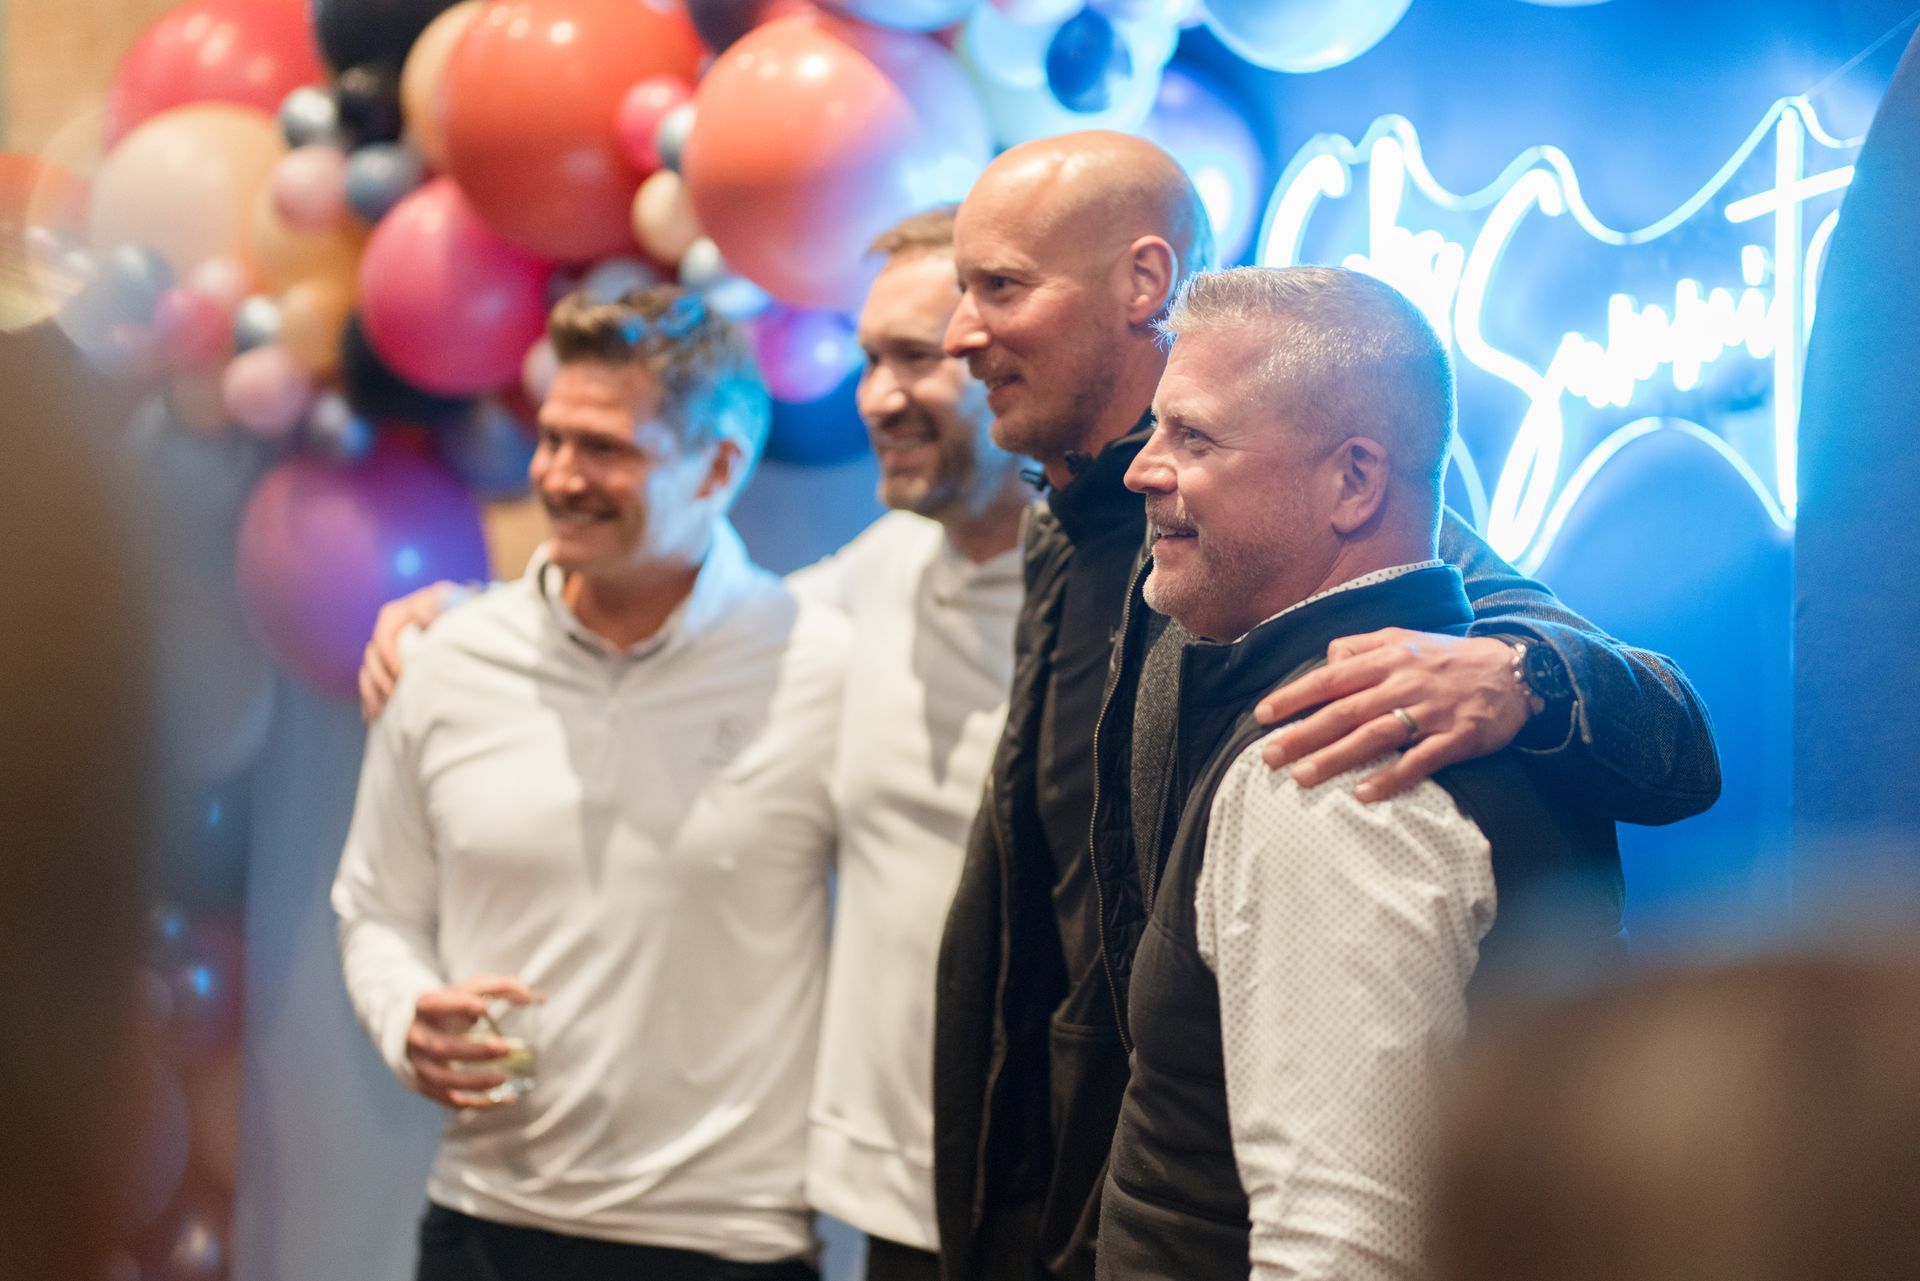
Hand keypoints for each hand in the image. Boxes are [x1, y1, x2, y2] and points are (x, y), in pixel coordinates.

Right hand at [359, 581, 460, 720]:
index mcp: (409, 608)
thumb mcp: (460, 607)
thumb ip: (442, 607)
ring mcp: (393, 643)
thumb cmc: (472, 616)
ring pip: (369, 667)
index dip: (389, 653)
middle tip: (394, 696)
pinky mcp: (394, 661)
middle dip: (381, 676)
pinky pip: (372, 679)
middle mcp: (396, 624)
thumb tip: (419, 613)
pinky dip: (371, 695)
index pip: (386, 630)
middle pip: (374, 651)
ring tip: (381, 710)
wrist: (482, 625)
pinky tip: (372, 714)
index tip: (402, 674)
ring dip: (372, 689)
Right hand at [405, 976, 540, 1109]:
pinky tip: (504, 1099)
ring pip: (441, 1079)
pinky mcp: (425, 1084)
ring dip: (473, 1082)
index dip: (456, 1007)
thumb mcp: (466, 990)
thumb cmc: (449, 1006)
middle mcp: (416, 1037)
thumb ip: (498, 987)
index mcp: (424, 1007)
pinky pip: (449, 1099)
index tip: (482, 1008)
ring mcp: (418, 1063)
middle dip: (474, 1051)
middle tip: (506, 1048)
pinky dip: (477, 1102)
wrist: (412, 1028)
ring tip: (503, 1078)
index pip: (435, 1004)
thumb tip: (527, 997)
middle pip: (439, 1048)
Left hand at [1254, 629, 1531, 802]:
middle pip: (1344, 711)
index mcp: (1387, 658)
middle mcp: (1403, 683)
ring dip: (1336, 758)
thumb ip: (1360, 647)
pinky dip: (1391, 777)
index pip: (1330, 677)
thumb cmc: (1448, 658)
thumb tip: (1325, 662)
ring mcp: (1430, 712)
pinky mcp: (1456, 738)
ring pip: (1374, 736)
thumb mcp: (1403, 637)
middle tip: (1269, 756)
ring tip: (1303, 777)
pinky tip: (1363, 795)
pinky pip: (1419, 761)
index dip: (1294, 696)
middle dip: (1303, 734)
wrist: (1514, 671)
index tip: (1262, 715)